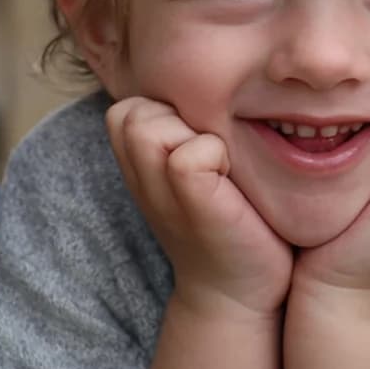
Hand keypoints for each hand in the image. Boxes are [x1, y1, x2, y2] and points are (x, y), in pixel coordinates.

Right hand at [106, 96, 292, 317]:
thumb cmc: (229, 218)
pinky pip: (186, 155)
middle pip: (131, 111)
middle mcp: (139, 177)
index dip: (165, 114)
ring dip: (191, 133)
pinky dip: (213, 155)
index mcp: (139, 164)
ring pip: (147, 125)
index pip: (129, 106)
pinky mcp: (191, 204)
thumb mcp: (195, 170)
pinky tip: (231, 180)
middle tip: (210, 154)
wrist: (240, 290)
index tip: (196, 145)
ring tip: (219, 165)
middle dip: (173, 119)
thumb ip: (185, 129)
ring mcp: (158, 192)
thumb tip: (204, 78)